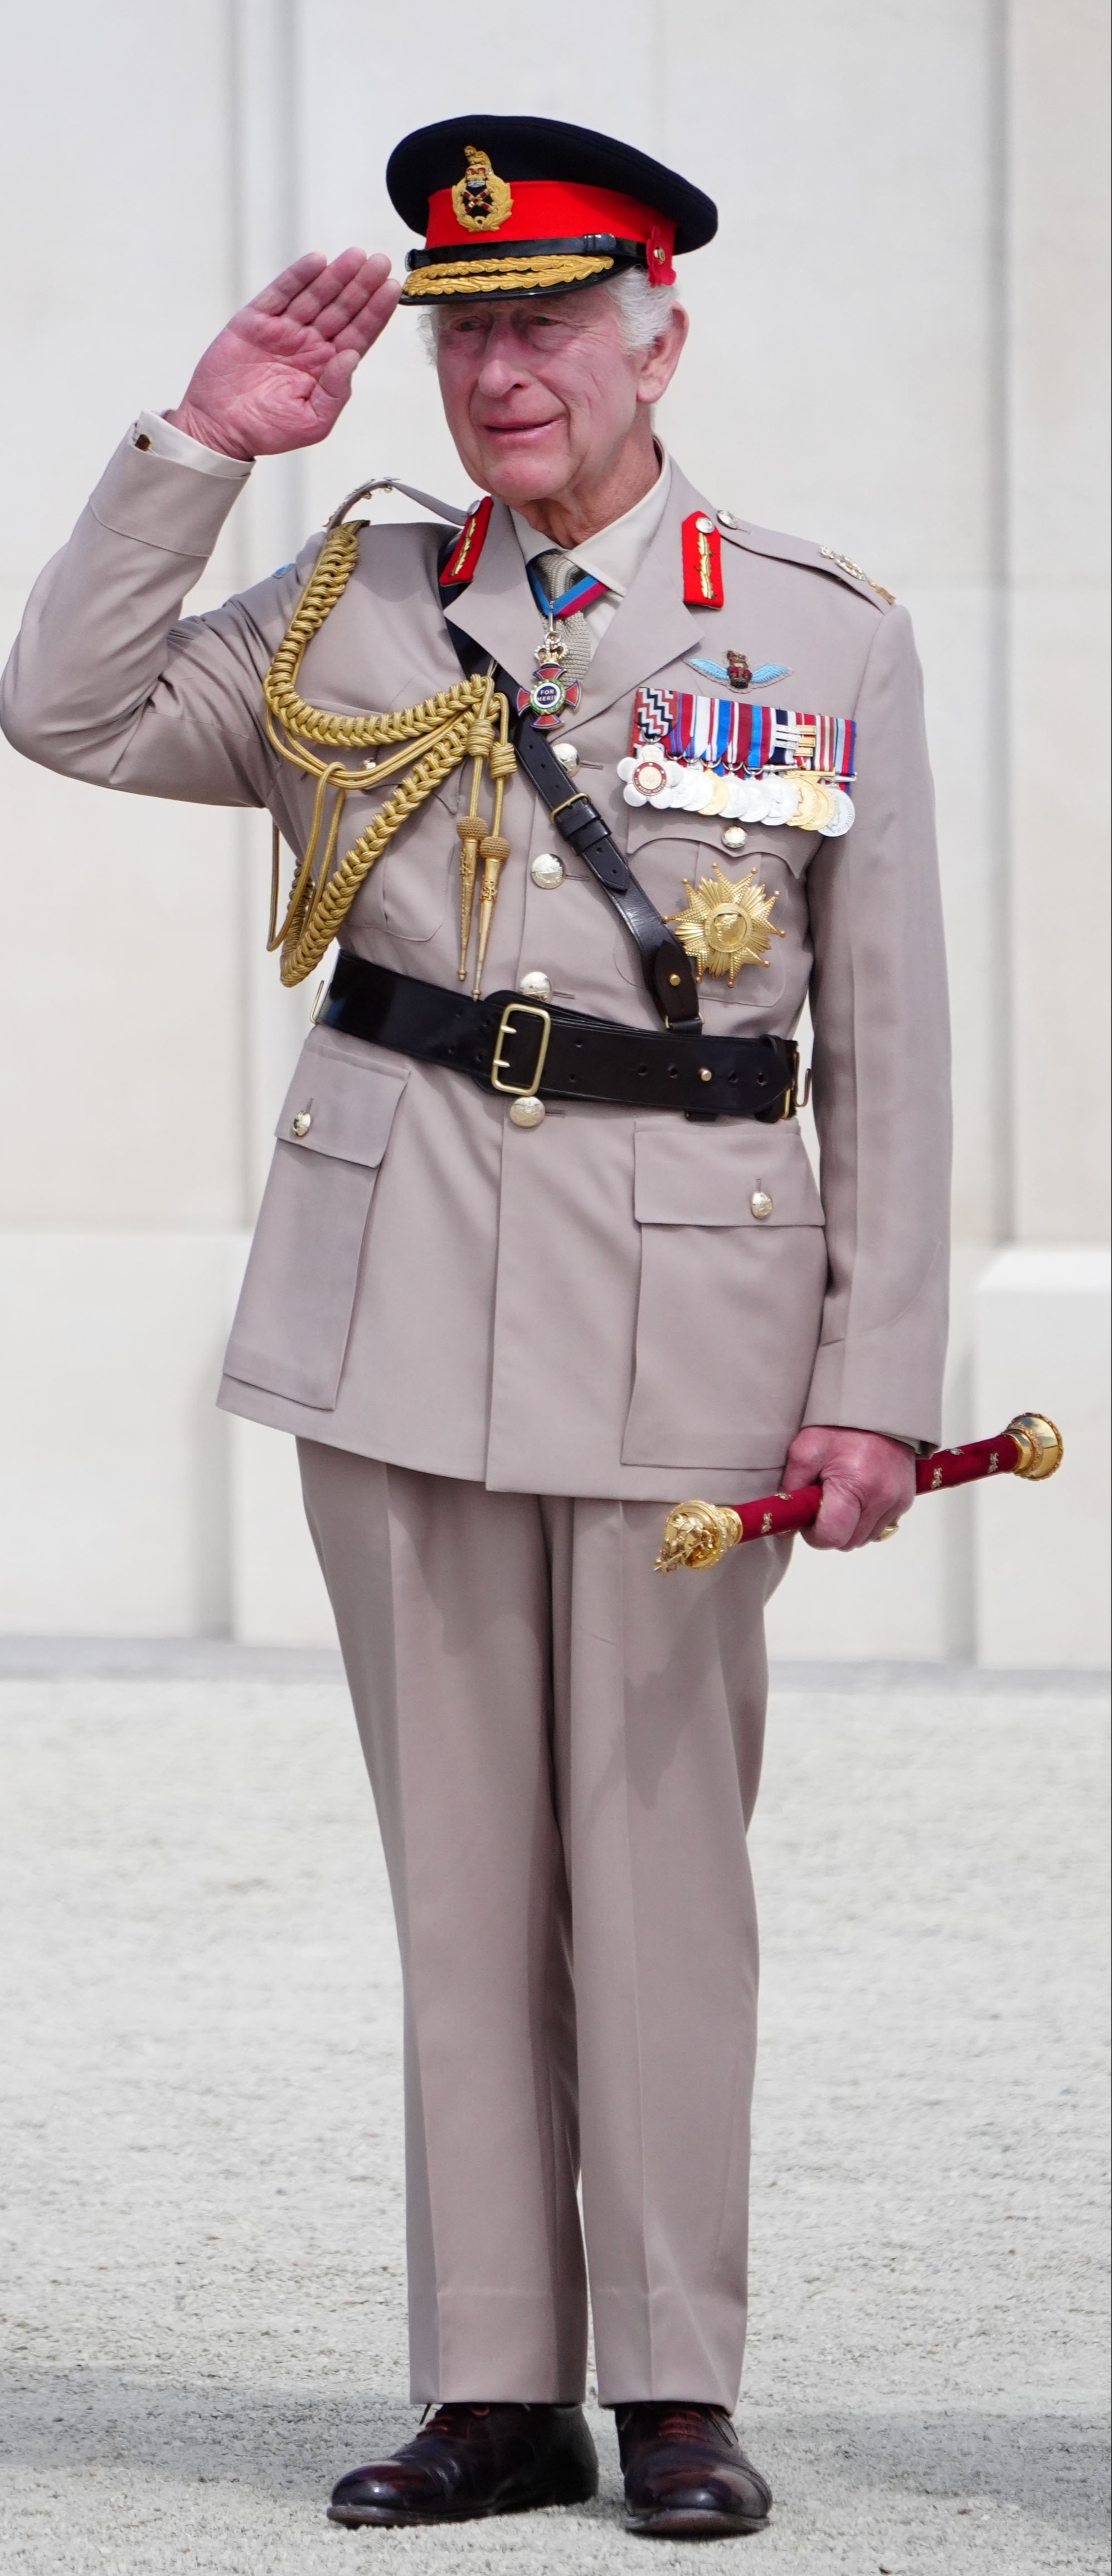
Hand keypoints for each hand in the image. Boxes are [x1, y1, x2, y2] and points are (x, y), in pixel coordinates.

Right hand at [166, 250, 401, 459]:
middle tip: (380, 263)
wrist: (219, 428)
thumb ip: (336, 392)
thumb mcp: (312, 422)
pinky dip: (298, 276)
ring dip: (336, 275)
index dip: (375, 311)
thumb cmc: (265, 430)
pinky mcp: (256, 320)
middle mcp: (308, 345)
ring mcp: (283, 330)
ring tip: (356, 256)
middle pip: (341, 309)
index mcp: (325, 368)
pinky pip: (280, 292)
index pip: (358, 334)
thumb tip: (351, 357)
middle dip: (361, 285)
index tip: (392, 290)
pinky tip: (317, 261)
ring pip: (315, 295)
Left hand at [782, 1424, 915, 1549]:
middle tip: (822, 1504)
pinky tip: (857, 1496)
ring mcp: (897, 1501)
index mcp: (855, 1486)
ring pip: (865, 1538)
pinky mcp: (905, 1500)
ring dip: (849, 1526)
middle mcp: (882, 1499)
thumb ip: (792, 1489)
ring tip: (841, 1497)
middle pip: (849, 1542)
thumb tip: (787, 1526)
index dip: (814, 1534)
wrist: (878, 1409)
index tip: (808, 1518)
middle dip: (831, 1530)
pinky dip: (865, 1519)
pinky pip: (879, 1526)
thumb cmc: (840, 1427)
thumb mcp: (805, 1450)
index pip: (832, 1536)